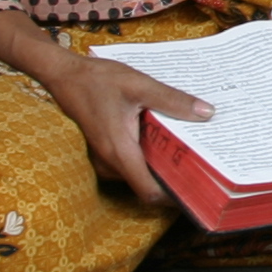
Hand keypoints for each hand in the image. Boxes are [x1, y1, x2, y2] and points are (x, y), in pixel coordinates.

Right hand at [46, 46, 213, 207]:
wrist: (65, 75)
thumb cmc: (98, 80)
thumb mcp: (140, 85)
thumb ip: (173, 100)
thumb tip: (207, 112)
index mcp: (120, 152)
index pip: (149, 192)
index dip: (173, 196)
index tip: (198, 188)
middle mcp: (110, 163)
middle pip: (147, 184)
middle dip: (174, 177)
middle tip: (203, 164)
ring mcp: (105, 159)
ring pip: (139, 173)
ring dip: (161, 164)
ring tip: (188, 148)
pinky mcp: (104, 151)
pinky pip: (131, 162)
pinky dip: (148, 154)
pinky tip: (164, 136)